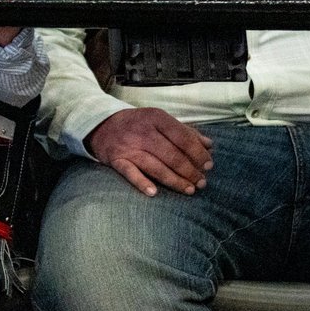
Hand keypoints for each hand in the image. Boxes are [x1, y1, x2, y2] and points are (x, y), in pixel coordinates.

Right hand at [86, 107, 213, 196]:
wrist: (100, 124)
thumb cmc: (137, 124)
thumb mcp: (159, 120)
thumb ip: (184, 131)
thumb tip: (209, 145)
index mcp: (156, 118)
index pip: (183, 137)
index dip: (198, 153)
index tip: (209, 166)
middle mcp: (142, 131)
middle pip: (172, 155)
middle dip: (190, 171)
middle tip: (202, 182)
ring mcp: (128, 146)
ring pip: (156, 166)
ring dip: (175, 180)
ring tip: (190, 190)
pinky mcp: (116, 159)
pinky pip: (130, 172)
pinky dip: (141, 183)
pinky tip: (154, 193)